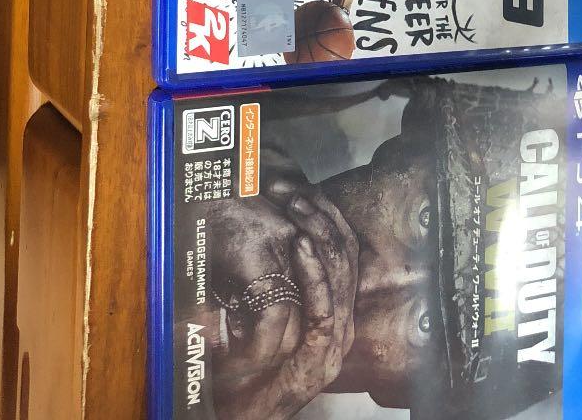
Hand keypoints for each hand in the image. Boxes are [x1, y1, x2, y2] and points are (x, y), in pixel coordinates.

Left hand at [216, 189, 359, 419]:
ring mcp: (333, 343)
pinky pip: (324, 309)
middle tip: (291, 188)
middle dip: (320, 213)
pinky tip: (300, 245)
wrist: (236, 417)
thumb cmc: (242, 365)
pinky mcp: (320, 361)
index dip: (325, 211)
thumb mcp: (258, 307)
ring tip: (295, 205)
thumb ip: (270, 274)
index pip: (344, 246)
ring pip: (340, 273)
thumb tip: (263, 225)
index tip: (296, 186)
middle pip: (346, 252)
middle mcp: (342, 320)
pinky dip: (314, 273)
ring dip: (316, 232)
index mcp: (334, 306)